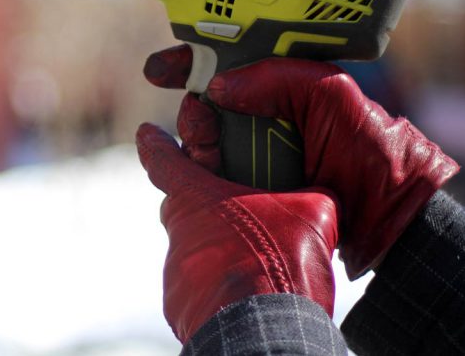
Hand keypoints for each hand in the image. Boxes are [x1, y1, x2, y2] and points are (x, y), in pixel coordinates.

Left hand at [136, 124, 338, 343]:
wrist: (266, 329)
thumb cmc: (282, 263)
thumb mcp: (312, 213)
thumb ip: (305, 192)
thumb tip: (317, 193)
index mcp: (198, 197)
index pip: (164, 160)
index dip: (156, 144)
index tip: (147, 134)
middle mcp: (179, 232)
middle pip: (184, 208)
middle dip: (206, 207)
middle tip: (238, 213)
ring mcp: (176, 272)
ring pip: (194, 251)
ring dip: (218, 252)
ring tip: (256, 263)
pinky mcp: (179, 305)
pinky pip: (196, 288)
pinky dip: (217, 286)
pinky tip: (247, 293)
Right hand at [143, 45, 459, 277]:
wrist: (390, 222)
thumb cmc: (374, 153)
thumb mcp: (333, 98)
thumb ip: (280, 78)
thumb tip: (218, 86)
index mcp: (288, 86)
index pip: (232, 60)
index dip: (194, 58)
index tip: (162, 68)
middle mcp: (268, 118)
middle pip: (208, 102)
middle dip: (189, 103)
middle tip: (188, 108)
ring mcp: (257, 156)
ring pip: (203, 141)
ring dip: (192, 140)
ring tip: (201, 144)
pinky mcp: (248, 191)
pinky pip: (207, 179)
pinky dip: (193, 174)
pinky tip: (188, 173)